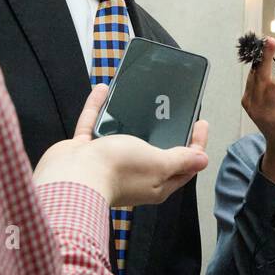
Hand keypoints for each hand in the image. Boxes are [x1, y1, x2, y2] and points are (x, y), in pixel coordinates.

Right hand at [34, 83, 208, 206]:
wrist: (72, 178)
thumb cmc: (117, 171)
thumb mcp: (159, 162)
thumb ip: (180, 160)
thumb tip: (203, 160)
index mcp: (156, 183)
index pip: (184, 165)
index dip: (196, 145)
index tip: (201, 124)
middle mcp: (134, 175)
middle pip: (156, 153)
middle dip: (166, 135)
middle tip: (176, 113)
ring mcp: (109, 163)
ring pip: (123, 138)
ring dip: (129, 120)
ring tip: (139, 101)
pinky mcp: (87, 152)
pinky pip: (95, 125)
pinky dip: (99, 108)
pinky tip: (103, 91)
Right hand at [241, 36, 274, 191]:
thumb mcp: (264, 108)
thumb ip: (262, 90)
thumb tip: (263, 62)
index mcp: (249, 102)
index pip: (253, 75)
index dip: (259, 58)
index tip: (265, 43)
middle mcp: (257, 107)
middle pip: (260, 76)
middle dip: (265, 56)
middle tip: (271, 40)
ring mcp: (272, 113)